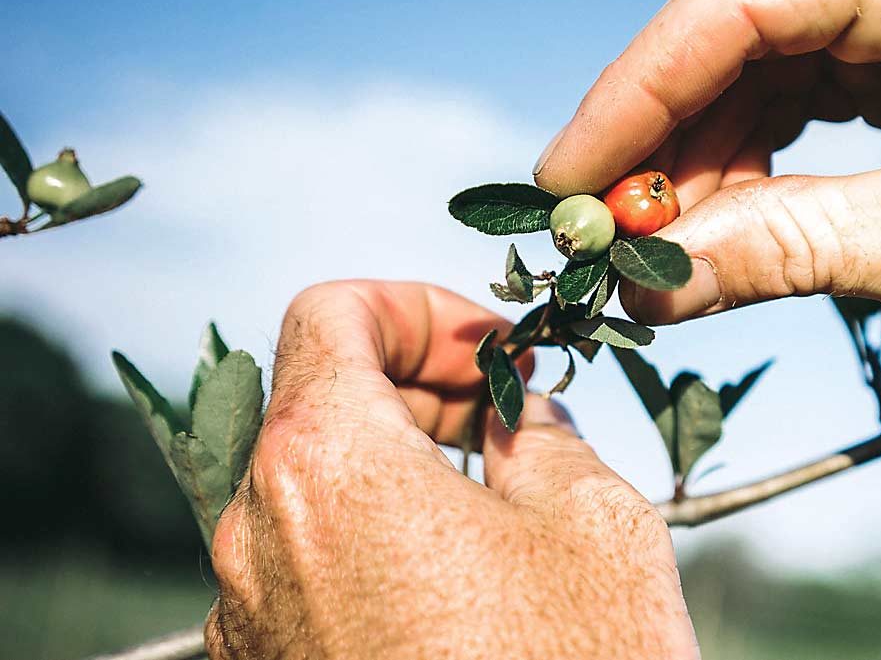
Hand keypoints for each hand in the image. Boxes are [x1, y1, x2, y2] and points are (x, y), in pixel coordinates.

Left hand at [205, 281, 699, 659]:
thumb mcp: (590, 518)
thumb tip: (518, 410)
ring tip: (495, 483)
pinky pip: (311, 554)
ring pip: (314, 476)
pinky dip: (376, 525)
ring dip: (400, 453)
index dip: (417, 307)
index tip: (490, 347)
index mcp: (325, 464)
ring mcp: (254, 609)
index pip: (330, 311)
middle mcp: (259, 533)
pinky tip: (460, 561)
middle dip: (418, 379)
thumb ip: (539, 430)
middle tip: (505, 408)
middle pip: (320, 393)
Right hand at [533, 0, 880, 356]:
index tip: (568, 179)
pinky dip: (747, 162)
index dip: (634, 91)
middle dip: (662, 138)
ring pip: (757, 67)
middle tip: (609, 231)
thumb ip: (774, 253)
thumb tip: (641, 290)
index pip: (742, 0)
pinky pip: (795, 95)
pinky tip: (723, 222)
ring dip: (700, 162)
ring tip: (669, 247)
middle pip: (737, 30)